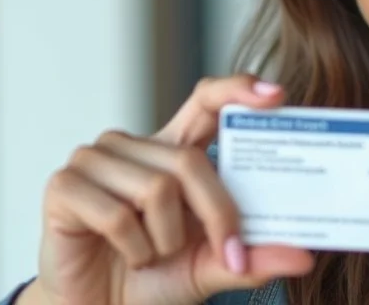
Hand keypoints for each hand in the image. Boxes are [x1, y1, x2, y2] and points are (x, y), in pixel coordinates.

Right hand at [19, 75, 312, 304]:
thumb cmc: (155, 278)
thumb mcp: (213, 267)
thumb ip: (253, 258)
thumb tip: (304, 256)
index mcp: (174, 149)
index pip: (206, 101)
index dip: (237, 89)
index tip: (276, 95)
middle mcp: (133, 144)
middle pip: (190, 162)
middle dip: (217, 215)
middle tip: (227, 253)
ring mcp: (94, 159)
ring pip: (155, 189)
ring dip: (165, 240)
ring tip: (152, 255)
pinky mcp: (64, 185)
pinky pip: (116, 215)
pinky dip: (133, 249)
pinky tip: (125, 256)